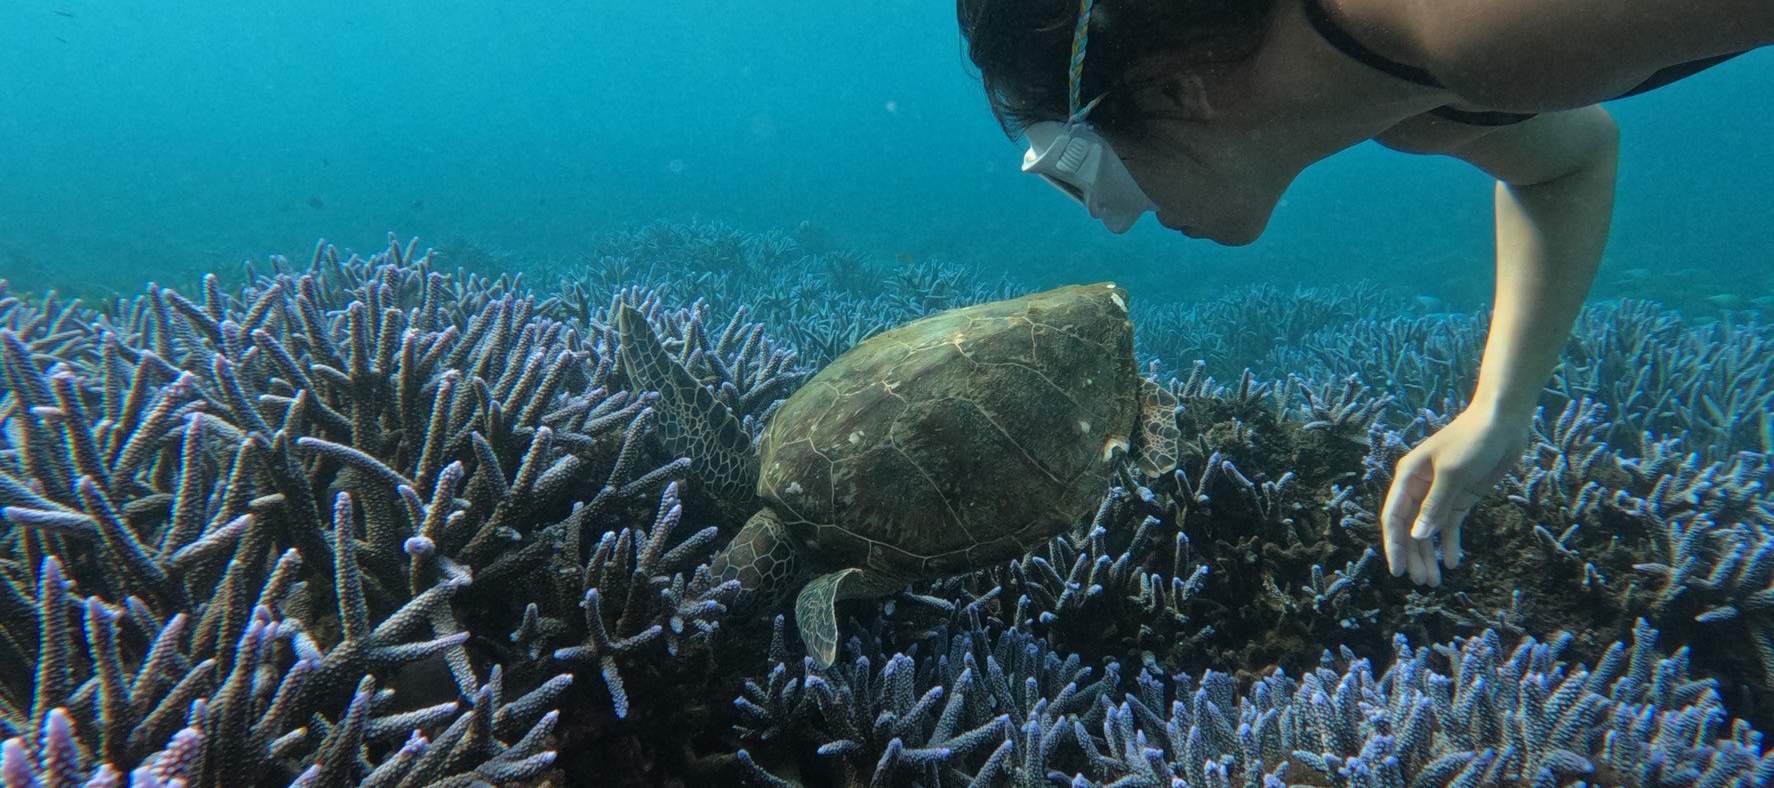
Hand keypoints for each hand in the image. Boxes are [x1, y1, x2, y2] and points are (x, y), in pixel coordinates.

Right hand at [1380, 407, 1528, 584]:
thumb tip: (1418, 537)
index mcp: (1408, 477)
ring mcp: (1440, 494)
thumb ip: (1434, 506)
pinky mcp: (1461, 497)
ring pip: (1429, 531)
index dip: (1394, 545)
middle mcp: (1419, 488)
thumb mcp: (1452, 473)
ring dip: (1430, 554)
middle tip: (1423, 582)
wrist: (1503, 421)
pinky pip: (1450, 525)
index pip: (1394, 517)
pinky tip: (1453, 561)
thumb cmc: (1472, 440)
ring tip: (1435, 580)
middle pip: (1411, 529)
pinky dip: (1450, 543)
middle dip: (1415, 555)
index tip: (1398, 571)